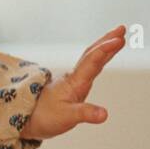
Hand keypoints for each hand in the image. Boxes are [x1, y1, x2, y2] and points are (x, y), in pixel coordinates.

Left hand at [19, 25, 124, 140]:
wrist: (27, 119)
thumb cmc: (45, 117)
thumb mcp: (67, 117)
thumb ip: (86, 113)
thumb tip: (104, 114)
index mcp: (75, 82)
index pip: (92, 62)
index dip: (105, 50)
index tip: (119, 39)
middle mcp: (74, 77)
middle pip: (92, 54)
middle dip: (107, 41)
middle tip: (122, 29)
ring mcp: (73, 80)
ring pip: (90, 58)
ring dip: (104, 46)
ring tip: (117, 37)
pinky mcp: (72, 85)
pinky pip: (88, 67)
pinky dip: (98, 58)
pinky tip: (102, 57)